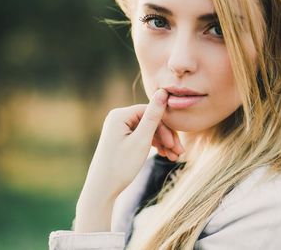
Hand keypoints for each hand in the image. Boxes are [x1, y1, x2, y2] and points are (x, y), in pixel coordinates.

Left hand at [74, 89, 183, 231]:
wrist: (102, 190)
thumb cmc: (120, 165)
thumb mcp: (141, 140)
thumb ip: (153, 116)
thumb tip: (163, 91)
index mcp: (119, 115)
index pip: (151, 112)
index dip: (166, 127)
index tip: (176, 144)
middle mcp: (118, 118)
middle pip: (150, 121)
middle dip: (166, 137)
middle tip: (179, 154)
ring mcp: (119, 129)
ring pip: (148, 130)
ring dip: (163, 142)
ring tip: (174, 158)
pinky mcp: (121, 139)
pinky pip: (141, 137)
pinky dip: (153, 145)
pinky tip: (164, 155)